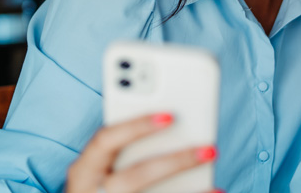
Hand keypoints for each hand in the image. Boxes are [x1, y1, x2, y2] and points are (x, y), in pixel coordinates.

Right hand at [67, 113, 218, 192]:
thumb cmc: (105, 181)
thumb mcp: (104, 164)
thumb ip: (128, 144)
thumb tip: (176, 118)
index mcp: (83, 170)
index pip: (104, 141)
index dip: (135, 126)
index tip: (170, 116)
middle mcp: (92, 192)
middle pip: (133, 178)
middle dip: (174, 162)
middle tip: (210, 148)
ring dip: (187, 185)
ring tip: (213, 164)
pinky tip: (216, 189)